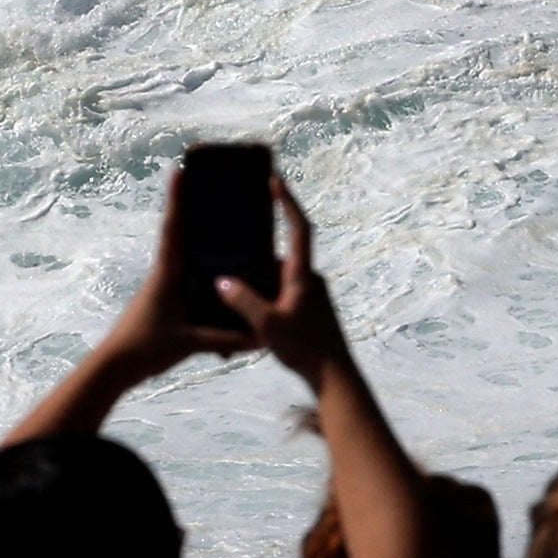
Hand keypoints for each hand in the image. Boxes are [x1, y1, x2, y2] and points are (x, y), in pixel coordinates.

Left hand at [102, 159, 266, 373]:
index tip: (180, 171)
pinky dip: (208, 277)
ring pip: (189, 260)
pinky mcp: (168, 302)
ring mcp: (165, 287)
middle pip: (183, 236)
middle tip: (215, 191)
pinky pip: (192, 282)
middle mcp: (165, 274)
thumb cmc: (146, 347)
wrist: (116, 367)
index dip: (177, 200)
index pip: (173, 229)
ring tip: (232, 234)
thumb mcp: (190, 342)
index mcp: (167, 273)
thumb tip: (261, 336)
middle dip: (195, 213)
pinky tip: (227, 284)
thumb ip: (226, 338)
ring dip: (205, 246)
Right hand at [223, 171, 353, 381]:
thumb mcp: (267, 323)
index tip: (276, 180)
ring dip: (256, 278)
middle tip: (228, 241)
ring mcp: (311, 295)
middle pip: (280, 255)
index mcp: (303, 275)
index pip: (299, 228)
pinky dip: (263, 294)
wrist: (334, 377)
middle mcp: (310, 280)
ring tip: (227, 280)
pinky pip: (281, 292)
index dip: (288, 202)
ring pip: (277, 277)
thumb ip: (243, 300)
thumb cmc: (304, 348)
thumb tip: (223, 282)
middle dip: (255, 251)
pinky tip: (242, 307)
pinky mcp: (308, 310)